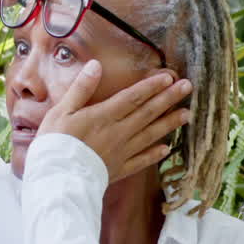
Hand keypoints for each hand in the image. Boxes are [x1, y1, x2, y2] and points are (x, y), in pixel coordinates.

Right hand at [39, 60, 191, 181]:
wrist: (58, 178)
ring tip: (186, 114)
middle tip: (188, 87)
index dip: (152, 86)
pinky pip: (141, 161)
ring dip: (169, 124)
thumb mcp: (62, 111)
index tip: (169, 77)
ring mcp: (121, 152)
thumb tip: (95, 65)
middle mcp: (118, 132)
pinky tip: (167, 149)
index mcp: (104, 116)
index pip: (133, 97)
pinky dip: (154, 154)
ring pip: (150, 135)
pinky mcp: (119, 169)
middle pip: (147, 112)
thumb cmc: (55, 143)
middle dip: (168, 98)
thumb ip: (81, 88)